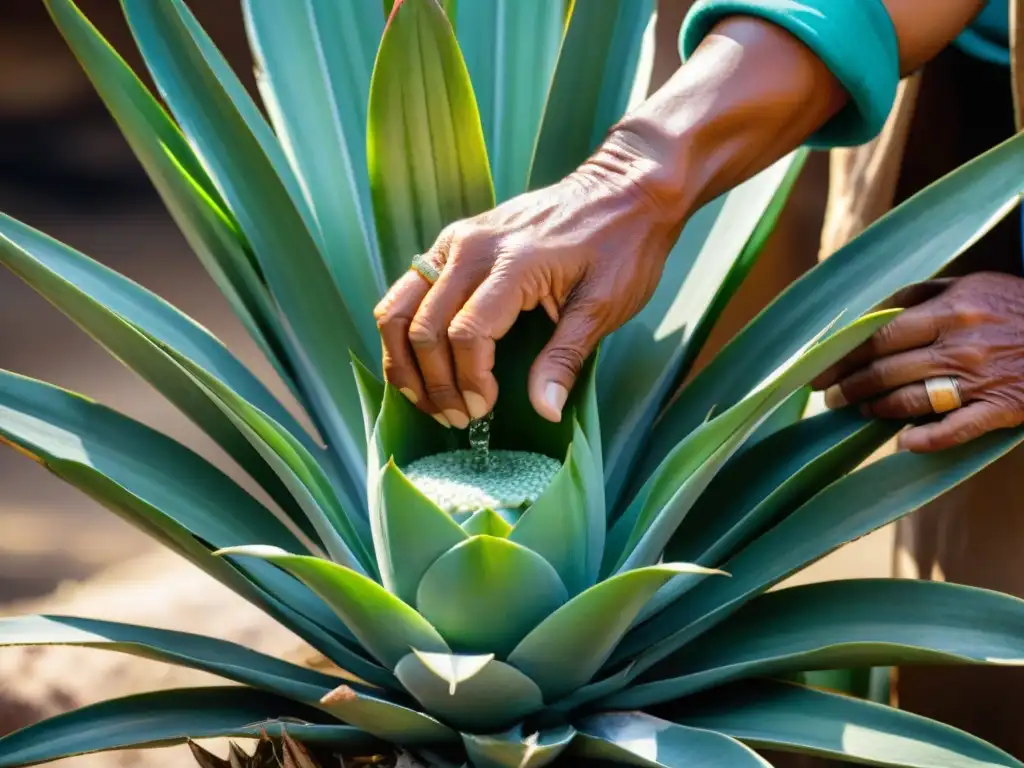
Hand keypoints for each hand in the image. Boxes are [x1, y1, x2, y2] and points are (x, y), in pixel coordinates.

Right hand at [373, 133, 682, 427]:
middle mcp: (471, 247)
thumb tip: (544, 411)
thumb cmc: (622, 246)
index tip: (486, 410)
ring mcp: (455, 241)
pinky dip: (402, 333)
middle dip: (434, 384)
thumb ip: (565, 359)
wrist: (622, 188)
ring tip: (429, 401)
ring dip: (404, 363)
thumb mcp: (604, 306)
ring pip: (397, 309)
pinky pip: (406, 291)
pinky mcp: (451, 242)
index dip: (469, 381)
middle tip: (459, 418)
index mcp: (512, 263)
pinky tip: (420, 365)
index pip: (465, 335)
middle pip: (423, 327)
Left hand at [813, 273, 1023, 451]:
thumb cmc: (1015, 305)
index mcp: (950, 311)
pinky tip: (904, 443)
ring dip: (877, 409)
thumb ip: (918, 295)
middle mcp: (960, 346)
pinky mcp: (1001, 408)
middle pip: (887, 371)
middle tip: (830, 398)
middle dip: (850, 388)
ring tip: (860, 410)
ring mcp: (980, 380)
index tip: (819, 372)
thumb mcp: (971, 284)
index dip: (842, 359)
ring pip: (912, 401)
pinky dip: (926, 440)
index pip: (879, 338)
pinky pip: (956, 430)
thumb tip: (868, 315)